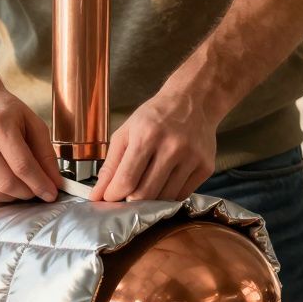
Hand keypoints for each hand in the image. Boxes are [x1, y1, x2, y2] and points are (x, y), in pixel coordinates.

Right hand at [0, 90, 63, 202]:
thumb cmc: (3, 112)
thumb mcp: (32, 122)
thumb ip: (46, 153)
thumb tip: (55, 183)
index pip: (22, 165)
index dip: (40, 184)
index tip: (51, 194)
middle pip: (7, 183)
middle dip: (28, 193)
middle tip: (37, 190)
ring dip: (13, 196)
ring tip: (20, 185)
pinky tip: (2, 180)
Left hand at [90, 93, 217, 201]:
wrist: (193, 101)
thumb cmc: (155, 117)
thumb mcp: (125, 133)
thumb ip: (110, 166)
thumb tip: (97, 195)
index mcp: (147, 136)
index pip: (126, 179)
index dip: (113, 195)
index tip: (108, 197)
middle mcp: (172, 147)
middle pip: (145, 194)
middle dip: (130, 200)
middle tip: (126, 194)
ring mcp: (192, 158)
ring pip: (164, 199)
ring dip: (150, 200)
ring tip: (146, 185)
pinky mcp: (206, 167)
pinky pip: (181, 195)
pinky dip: (168, 196)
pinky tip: (164, 181)